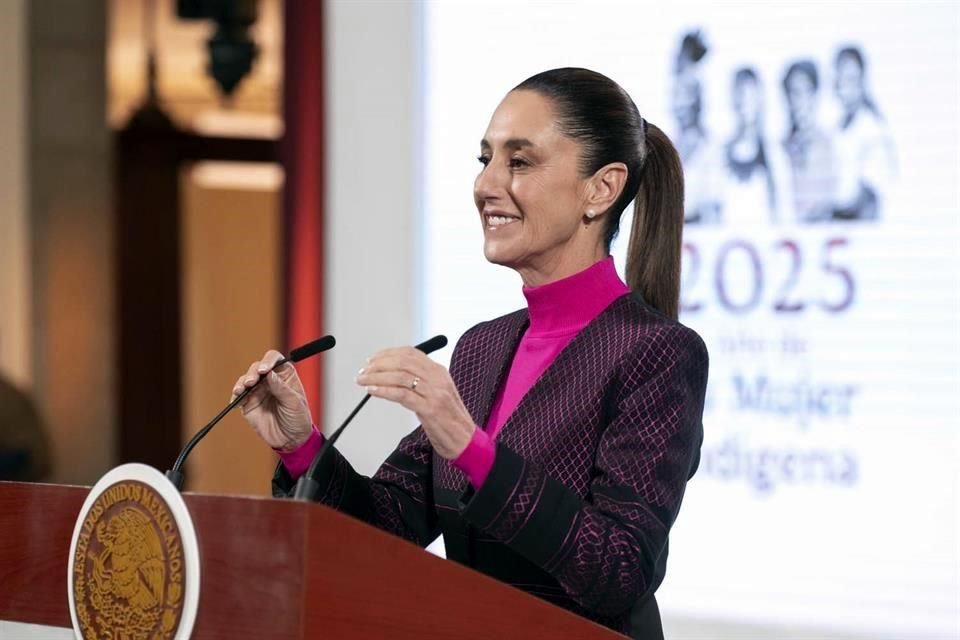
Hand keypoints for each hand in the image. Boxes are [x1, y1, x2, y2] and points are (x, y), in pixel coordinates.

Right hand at [231, 350, 312, 451]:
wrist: (291, 440)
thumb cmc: (297, 418)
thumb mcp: (294, 403)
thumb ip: (281, 388)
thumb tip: (269, 374)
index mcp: (284, 375)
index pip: (274, 360)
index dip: (268, 360)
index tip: (264, 369)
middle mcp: (270, 380)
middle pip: (256, 368)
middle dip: (252, 373)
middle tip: (251, 381)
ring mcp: (258, 391)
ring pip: (245, 380)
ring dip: (242, 383)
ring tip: (241, 389)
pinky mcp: (248, 404)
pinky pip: (239, 397)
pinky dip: (236, 397)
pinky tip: (236, 400)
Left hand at [356, 347, 474, 459]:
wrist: (464, 439)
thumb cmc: (447, 418)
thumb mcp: (435, 392)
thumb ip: (418, 381)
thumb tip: (390, 374)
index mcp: (439, 371)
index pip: (409, 353)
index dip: (387, 354)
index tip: (372, 360)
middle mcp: (437, 378)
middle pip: (402, 362)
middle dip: (378, 365)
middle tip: (363, 371)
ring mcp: (434, 393)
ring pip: (400, 376)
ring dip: (376, 377)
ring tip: (363, 381)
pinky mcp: (430, 408)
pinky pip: (402, 394)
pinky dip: (384, 391)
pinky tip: (373, 391)